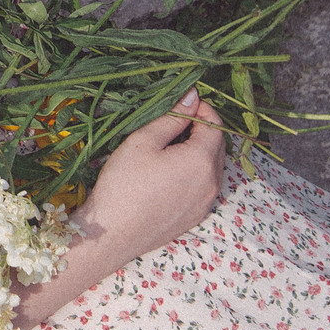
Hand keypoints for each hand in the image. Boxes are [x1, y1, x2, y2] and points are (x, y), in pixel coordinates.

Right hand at [73, 95, 225, 259]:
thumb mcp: (144, 141)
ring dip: (198, 151)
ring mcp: (206, 203)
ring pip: (212, 167)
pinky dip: (195, 172)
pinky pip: (204, 186)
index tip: (182, 103)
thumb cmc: (124, 183)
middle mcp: (213, 183)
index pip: (216, 125)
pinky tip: (170, 172)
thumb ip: (172, 117)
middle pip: (218, 146)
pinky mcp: (196, 216)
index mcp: (203, 160)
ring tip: (169, 146)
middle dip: (201, 128)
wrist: (111, 233)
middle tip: (173, 121)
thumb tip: (192, 96)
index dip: (202, 109)